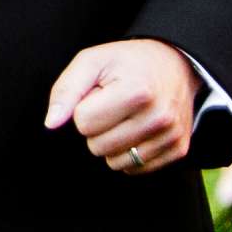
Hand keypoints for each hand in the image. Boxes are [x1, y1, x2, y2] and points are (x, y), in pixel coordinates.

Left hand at [44, 39, 198, 174]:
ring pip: (115, 162)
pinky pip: (136, 169)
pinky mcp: (179, 150)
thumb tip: (52, 123)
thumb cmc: (128, 62)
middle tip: (113, 105)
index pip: (83, 122)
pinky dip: (129, 153)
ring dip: (112, 142)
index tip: (99, 94)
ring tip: (125, 116)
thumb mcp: (91, 61)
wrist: (175, 64)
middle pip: (97, 146)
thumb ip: (66, 90)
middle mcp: (158, 117)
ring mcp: (171, 136)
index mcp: (137, 92)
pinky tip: (138, 129)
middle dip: (97, 127)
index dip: (83, 108)